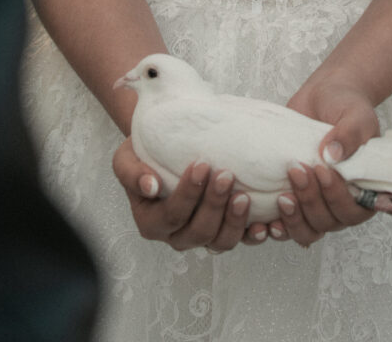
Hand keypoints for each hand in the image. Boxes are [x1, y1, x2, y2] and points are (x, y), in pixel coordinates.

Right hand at [113, 138, 254, 252]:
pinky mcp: (223, 230)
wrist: (164, 149)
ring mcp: (202, 236)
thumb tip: (149, 186)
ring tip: (245, 196)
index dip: (188, 194)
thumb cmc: (145, 153)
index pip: (172, 215)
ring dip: (235, 221)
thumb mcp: (125, 159)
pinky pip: (241, 241)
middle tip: (226, 175)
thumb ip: (131, 173)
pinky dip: (253, 235)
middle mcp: (176, 235)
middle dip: (214, 204)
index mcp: (151, 222)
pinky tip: (266, 223)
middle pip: (199, 231)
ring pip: (220, 241)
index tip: (202, 165)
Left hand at [266, 75, 391, 245]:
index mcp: (362, 188)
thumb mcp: (355, 115)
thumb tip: (333, 155)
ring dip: (294, 218)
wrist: (323, 96)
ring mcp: (315, 202)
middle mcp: (340, 201)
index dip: (337, 198)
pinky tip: (267, 221)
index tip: (322, 170)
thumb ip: (349, 134)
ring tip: (282, 196)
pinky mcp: (294, 197)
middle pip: (326, 222)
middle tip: (297, 169)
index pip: (353, 211)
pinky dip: (277, 227)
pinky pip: (286, 225)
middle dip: (310, 201)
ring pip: (307, 230)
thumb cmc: (346, 106)